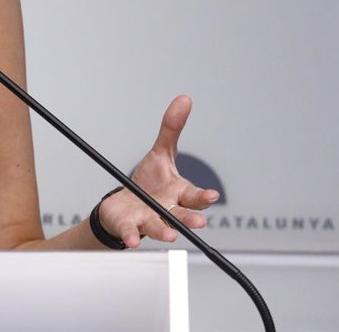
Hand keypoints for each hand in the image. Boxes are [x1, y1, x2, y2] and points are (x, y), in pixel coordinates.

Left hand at [97, 95, 219, 248]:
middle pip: (182, 214)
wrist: (126, 206)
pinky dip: (131, 236)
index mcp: (178, 193)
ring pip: (160, 227)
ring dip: (165, 231)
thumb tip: (184, 99)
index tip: (212, 196)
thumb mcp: (160, 153)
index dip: (203, 197)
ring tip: (171, 234)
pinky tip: (132, 239)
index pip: (194, 196)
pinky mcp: (130, 227)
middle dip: (190, 218)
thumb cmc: (149, 183)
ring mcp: (149, 220)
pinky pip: (131, 233)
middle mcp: (167, 209)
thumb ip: (171, 130)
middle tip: (199, 222)